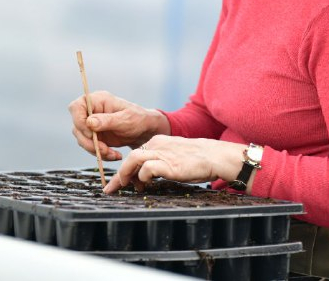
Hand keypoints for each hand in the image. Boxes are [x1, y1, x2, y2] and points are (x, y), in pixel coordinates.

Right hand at [68, 90, 169, 161]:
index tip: (92, 134)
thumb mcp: (125, 119)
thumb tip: (89, 122)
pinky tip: (114, 155)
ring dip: (96, 150)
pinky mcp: (94, 136)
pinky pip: (90, 147)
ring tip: (113, 154)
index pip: (76, 107)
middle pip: (77, 127)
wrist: (144, 131)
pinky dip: (100, 154)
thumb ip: (107, 120)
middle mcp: (91, 111)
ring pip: (82, 139)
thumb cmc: (137, 119)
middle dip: (89, 142)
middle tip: (104, 149)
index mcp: (97, 100)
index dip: (79, 122)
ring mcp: (91, 124)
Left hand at [103, 135, 247, 193]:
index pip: (134, 154)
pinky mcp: (168, 164)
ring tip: (128, 186)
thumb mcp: (173, 156)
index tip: (116, 183)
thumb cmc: (195, 159)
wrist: (213, 156)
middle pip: (130, 157)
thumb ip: (158, 162)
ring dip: (126, 175)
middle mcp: (157, 145)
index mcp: (157, 141)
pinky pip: (147, 168)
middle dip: (119, 174)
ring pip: (133, 159)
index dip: (124, 169)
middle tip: (115, 188)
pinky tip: (147, 184)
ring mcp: (162, 153)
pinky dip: (143, 177)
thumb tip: (143, 177)